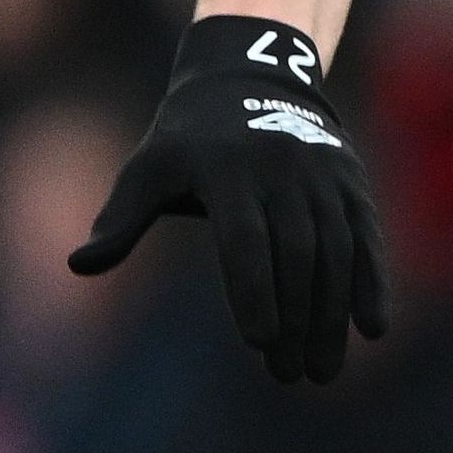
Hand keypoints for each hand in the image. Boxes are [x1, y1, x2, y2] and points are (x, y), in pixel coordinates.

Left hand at [68, 16, 391, 382]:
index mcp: (227, 169)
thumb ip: (120, 219)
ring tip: (321, 370)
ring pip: (336, 251)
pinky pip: (366, 235)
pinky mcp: (352, 181)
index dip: (253, 289)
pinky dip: (373, 281)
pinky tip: (373, 328)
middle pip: (296, 253)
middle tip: (289, 375)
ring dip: (332, 314)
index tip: (258, 341)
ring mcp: (323, 174)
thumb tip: (78, 264)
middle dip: (296, 318)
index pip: (244, 238)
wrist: (252, 77)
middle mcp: (282, 169)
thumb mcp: (146, 169)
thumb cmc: (184, 140)